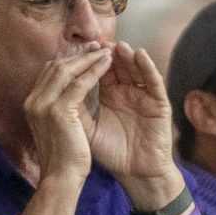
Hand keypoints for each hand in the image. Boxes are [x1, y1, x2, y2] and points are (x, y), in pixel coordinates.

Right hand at [22, 44, 108, 185]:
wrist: (61, 179)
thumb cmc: (62, 158)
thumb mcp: (55, 128)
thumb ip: (56, 109)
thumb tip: (68, 95)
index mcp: (31, 104)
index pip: (48, 72)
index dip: (68, 60)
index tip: (86, 53)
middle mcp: (33, 101)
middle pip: (55, 66)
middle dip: (78, 54)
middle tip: (97, 45)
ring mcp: (44, 105)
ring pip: (67, 70)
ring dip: (88, 58)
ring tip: (106, 51)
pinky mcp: (60, 110)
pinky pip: (80, 83)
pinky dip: (94, 70)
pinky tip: (107, 64)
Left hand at [88, 42, 177, 196]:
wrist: (136, 173)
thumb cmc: (112, 153)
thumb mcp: (88, 129)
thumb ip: (75, 109)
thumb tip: (56, 88)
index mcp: (109, 95)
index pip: (98, 72)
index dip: (89, 61)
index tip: (77, 49)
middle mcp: (127, 91)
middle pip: (116, 66)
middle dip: (106, 53)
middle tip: (97, 41)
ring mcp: (144, 95)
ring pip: (135, 69)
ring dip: (126, 56)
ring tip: (116, 45)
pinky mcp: (159, 103)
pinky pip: (154, 81)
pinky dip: (148, 66)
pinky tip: (140, 55)